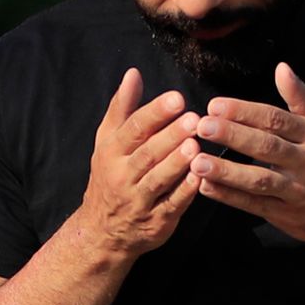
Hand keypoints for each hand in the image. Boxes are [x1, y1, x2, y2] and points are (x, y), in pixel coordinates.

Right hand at [74, 67, 200, 260]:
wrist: (103, 231)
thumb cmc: (110, 176)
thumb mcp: (108, 141)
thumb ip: (122, 108)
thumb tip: (133, 74)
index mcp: (112, 152)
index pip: (134, 129)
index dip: (155, 113)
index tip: (177, 98)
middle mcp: (122, 176)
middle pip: (147, 154)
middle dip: (171, 136)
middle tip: (194, 119)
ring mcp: (139, 201)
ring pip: (159, 180)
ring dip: (177, 163)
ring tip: (196, 145)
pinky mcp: (156, 222)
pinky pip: (171, 205)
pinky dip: (185, 192)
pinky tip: (201, 178)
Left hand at [191, 64, 304, 247]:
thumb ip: (302, 97)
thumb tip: (281, 68)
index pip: (276, 120)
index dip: (245, 112)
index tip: (216, 105)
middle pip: (266, 147)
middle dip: (233, 136)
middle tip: (202, 126)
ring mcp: (296, 192)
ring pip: (258, 180)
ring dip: (227, 172)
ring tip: (197, 161)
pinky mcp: (286, 216)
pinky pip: (255, 206)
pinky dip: (230, 197)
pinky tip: (205, 187)